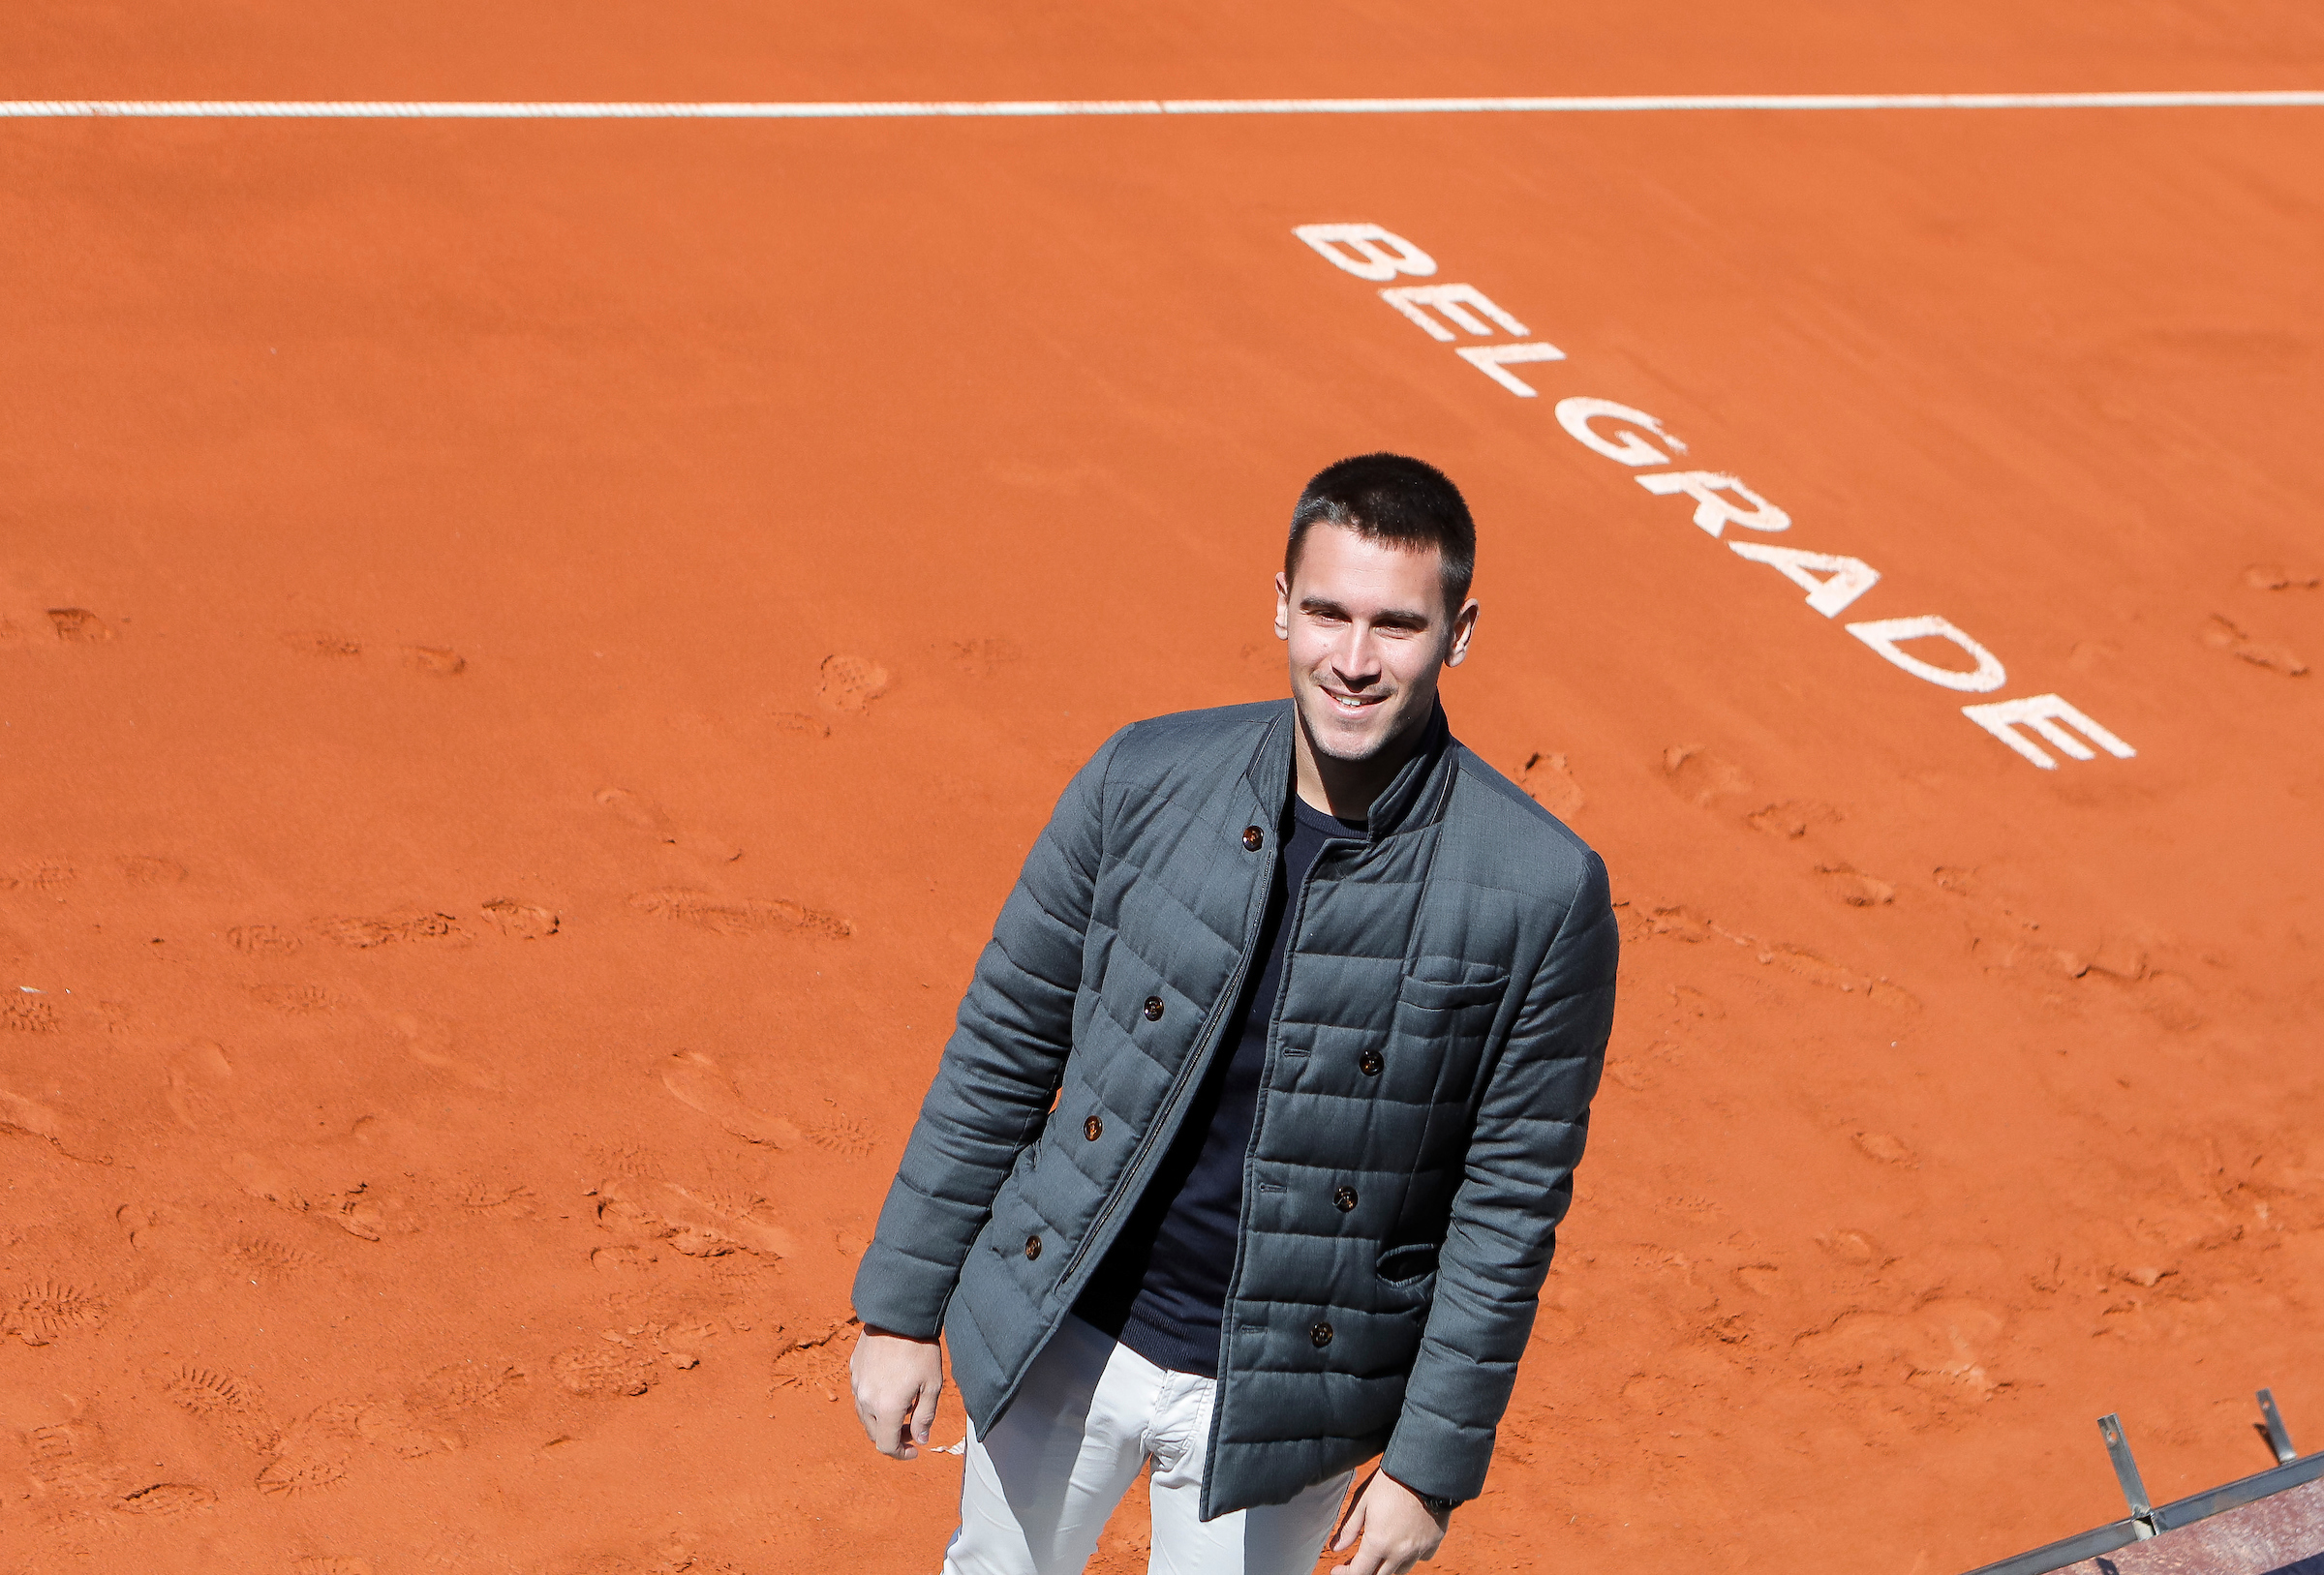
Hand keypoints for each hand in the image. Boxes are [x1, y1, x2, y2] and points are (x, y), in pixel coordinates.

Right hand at [849, 1325, 944, 1458]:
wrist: (899, 1315)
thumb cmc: (921, 1349)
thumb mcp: (932, 1385)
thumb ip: (925, 1417)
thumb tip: (921, 1440)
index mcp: (886, 1407)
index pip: (886, 1446)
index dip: (900, 1453)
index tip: (914, 1449)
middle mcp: (865, 1399)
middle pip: (874, 1433)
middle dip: (893, 1436)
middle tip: (912, 1427)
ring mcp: (856, 1384)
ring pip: (865, 1415)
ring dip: (882, 1420)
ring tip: (903, 1406)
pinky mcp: (854, 1370)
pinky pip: (860, 1395)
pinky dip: (873, 1402)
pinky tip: (890, 1388)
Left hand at [1332, 1470, 1448, 1573]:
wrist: (1425, 1470)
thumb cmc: (1391, 1481)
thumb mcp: (1363, 1500)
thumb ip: (1349, 1528)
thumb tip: (1336, 1548)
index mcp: (1378, 1543)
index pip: (1359, 1572)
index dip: (1346, 1573)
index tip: (1338, 1569)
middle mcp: (1399, 1552)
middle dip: (1366, 1571)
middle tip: (1356, 1561)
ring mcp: (1418, 1549)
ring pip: (1400, 1570)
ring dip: (1387, 1566)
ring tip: (1379, 1552)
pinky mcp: (1433, 1542)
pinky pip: (1420, 1558)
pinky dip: (1410, 1556)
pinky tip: (1404, 1543)